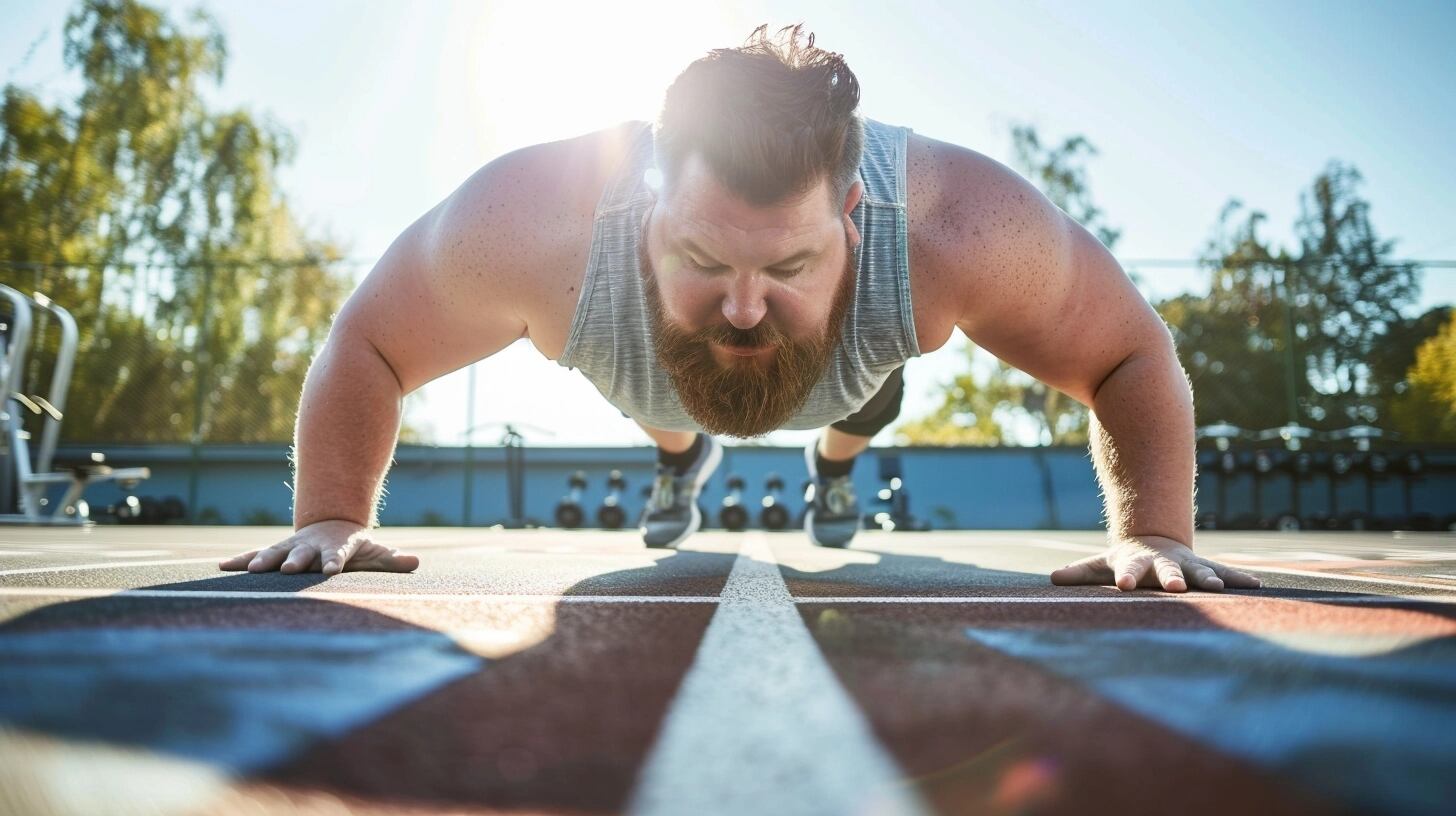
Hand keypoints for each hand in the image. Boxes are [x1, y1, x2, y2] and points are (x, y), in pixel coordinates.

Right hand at [218, 519, 419, 575]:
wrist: (329, 527)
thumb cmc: (354, 546)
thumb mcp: (374, 552)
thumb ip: (392, 559)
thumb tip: (416, 562)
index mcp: (335, 549)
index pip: (337, 555)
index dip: (335, 561)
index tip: (331, 570)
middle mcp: (310, 548)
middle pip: (304, 555)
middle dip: (297, 562)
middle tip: (291, 569)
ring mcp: (290, 549)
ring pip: (276, 554)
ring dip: (264, 561)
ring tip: (253, 570)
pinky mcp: (274, 553)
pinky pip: (254, 556)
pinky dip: (239, 561)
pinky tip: (221, 568)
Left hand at [1050, 535, 1260, 592]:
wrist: (1152, 541)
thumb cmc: (1123, 562)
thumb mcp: (1100, 566)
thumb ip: (1080, 573)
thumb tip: (1052, 578)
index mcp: (1136, 563)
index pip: (1129, 570)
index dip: (1126, 576)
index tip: (1125, 585)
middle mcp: (1164, 563)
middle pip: (1167, 571)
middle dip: (1173, 578)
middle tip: (1176, 587)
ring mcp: (1186, 564)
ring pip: (1199, 571)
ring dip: (1208, 579)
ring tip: (1218, 588)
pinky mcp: (1205, 568)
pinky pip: (1224, 573)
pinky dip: (1239, 579)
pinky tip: (1258, 586)